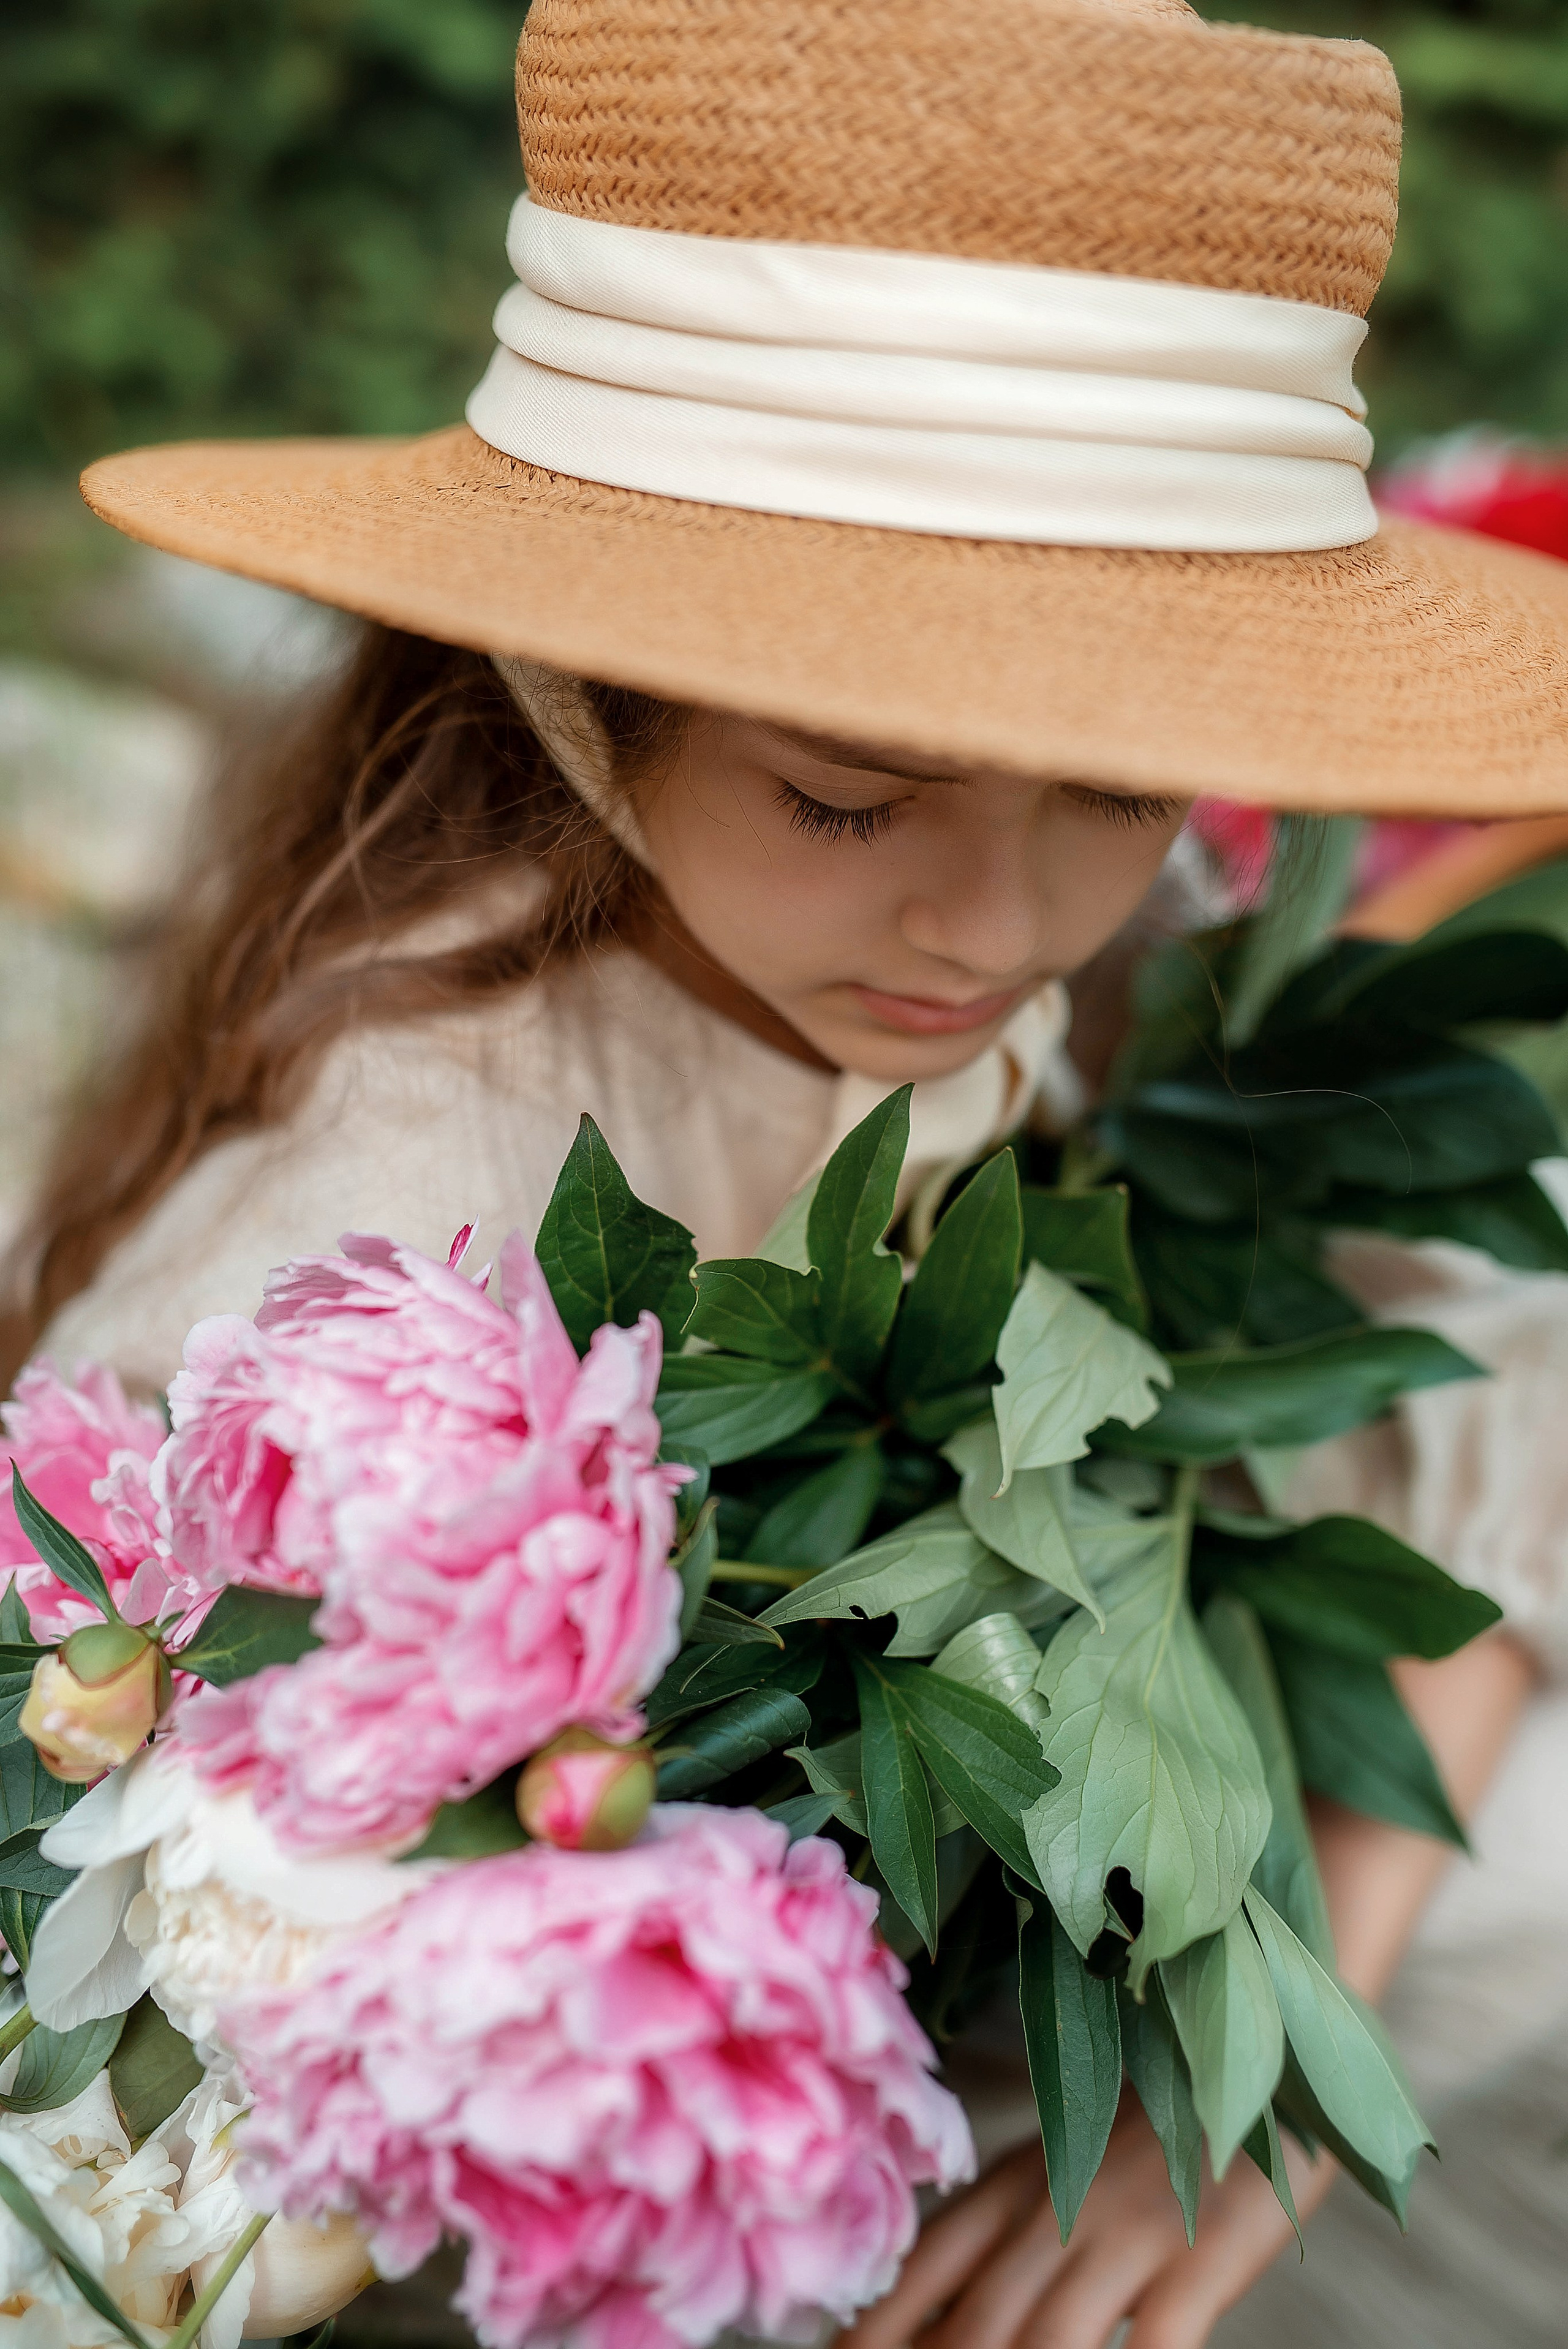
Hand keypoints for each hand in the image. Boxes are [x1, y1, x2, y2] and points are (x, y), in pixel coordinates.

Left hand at [838, 2099, 1332, 2348]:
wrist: (1251, 2042)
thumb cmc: (1154, 2129)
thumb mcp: (1064, 2164)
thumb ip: (1003, 2229)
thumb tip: (926, 2311)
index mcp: (1019, 2183)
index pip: (928, 2269)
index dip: (878, 2327)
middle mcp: (1060, 2207)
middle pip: (978, 2322)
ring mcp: (1133, 2231)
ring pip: (1051, 2341)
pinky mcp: (1206, 2252)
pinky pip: (1159, 2341)